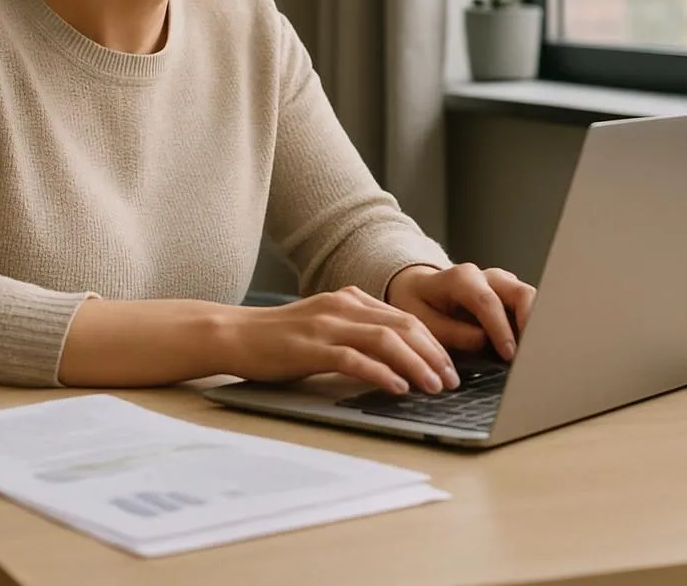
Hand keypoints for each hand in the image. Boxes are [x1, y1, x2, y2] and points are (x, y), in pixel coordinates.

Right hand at [217, 286, 461, 395]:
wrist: (234, 334)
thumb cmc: (279, 338)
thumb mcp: (324, 326)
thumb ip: (356, 333)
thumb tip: (396, 360)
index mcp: (350, 299)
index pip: (404, 317)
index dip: (433, 341)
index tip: (450, 365)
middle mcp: (342, 306)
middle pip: (403, 325)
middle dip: (434, 353)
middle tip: (452, 380)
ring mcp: (326, 325)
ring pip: (385, 340)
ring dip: (416, 364)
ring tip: (434, 386)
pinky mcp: (310, 347)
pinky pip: (354, 359)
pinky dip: (380, 373)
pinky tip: (397, 388)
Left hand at [385, 263, 535, 361]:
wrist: (418, 288)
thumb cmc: (418, 304)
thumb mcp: (422, 321)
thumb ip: (450, 332)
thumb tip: (483, 341)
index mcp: (461, 278)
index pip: (488, 301)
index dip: (501, 329)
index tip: (509, 354)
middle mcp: (486, 276)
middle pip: (520, 293)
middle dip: (530, 323)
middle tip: (531, 353)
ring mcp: (501, 283)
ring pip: (531, 298)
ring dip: (536, 325)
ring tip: (533, 353)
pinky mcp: (510, 294)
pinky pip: (529, 307)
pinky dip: (532, 326)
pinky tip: (528, 347)